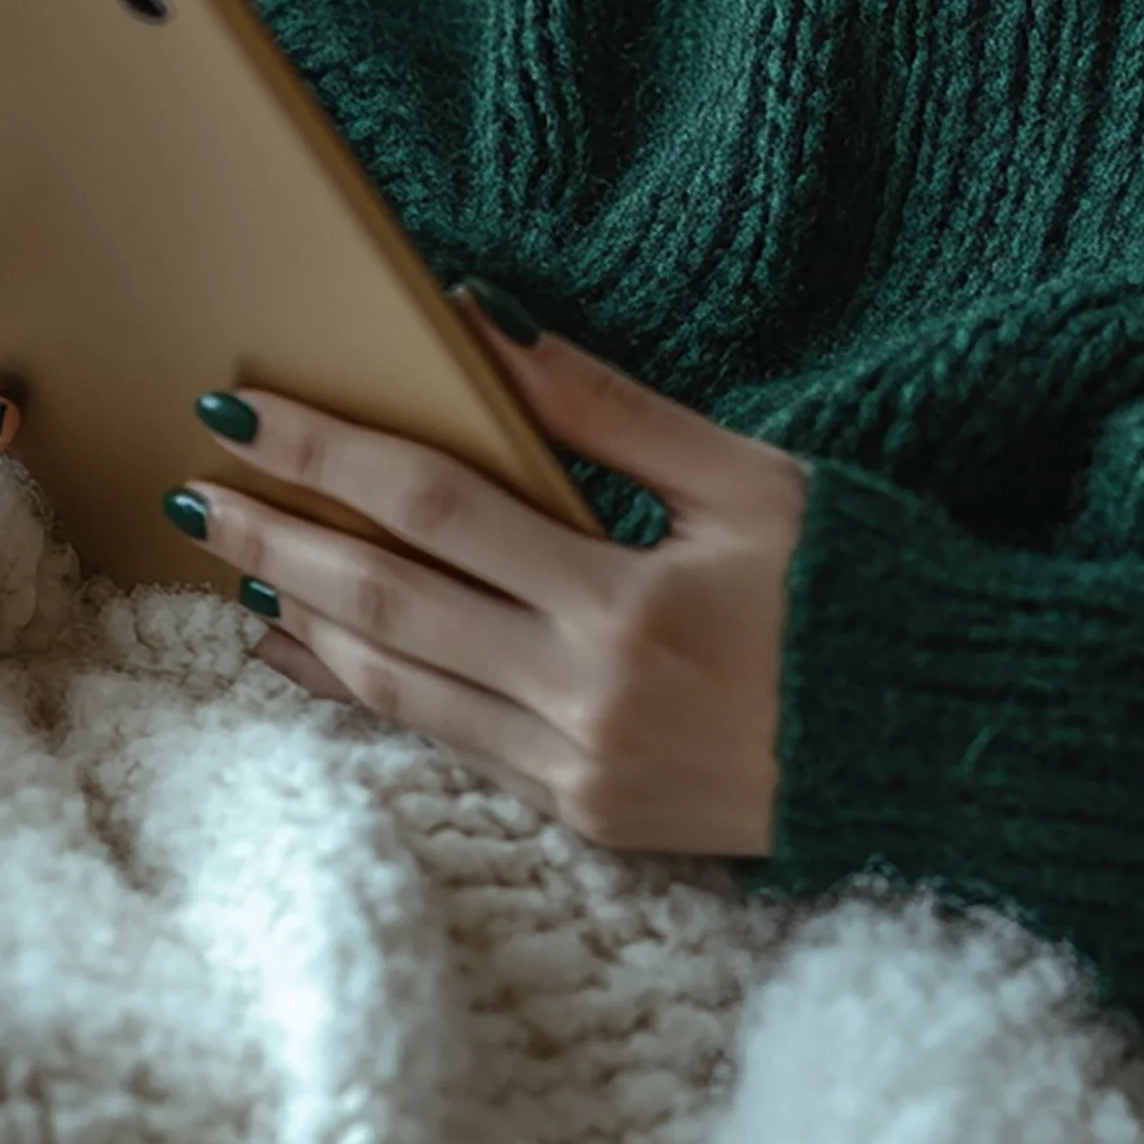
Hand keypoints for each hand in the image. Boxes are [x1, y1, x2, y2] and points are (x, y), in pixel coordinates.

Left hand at [167, 287, 808, 858]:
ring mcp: (581, 770)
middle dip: (280, 538)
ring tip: (233, 564)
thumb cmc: (861, 598)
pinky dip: (371, 692)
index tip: (239, 407)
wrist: (949, 750)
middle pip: (390, 605)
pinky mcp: (591, 816)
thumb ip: (613, 412)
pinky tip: (317, 654)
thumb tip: (483, 327)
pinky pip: (451, 744)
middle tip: (193, 487)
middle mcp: (586, 697)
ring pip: (404, 688)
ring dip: (305, 622)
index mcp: (628, 603)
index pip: (435, 508)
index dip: (327, 453)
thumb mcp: (754, 482)